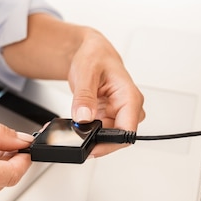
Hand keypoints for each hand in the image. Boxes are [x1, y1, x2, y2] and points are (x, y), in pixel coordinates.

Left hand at [67, 28, 144, 157]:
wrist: (92, 52)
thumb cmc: (95, 56)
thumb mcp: (86, 72)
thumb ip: (84, 97)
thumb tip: (83, 118)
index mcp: (129, 97)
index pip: (127, 131)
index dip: (109, 144)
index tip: (91, 147)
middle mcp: (128, 108)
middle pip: (116, 139)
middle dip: (95, 142)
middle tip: (75, 137)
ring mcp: (118, 115)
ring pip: (105, 138)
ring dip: (88, 138)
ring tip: (71, 129)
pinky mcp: (108, 118)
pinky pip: (98, 132)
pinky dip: (85, 132)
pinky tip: (73, 127)